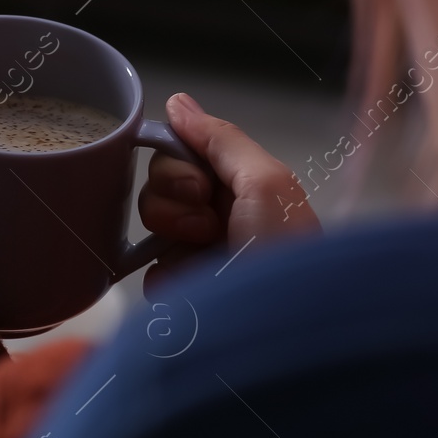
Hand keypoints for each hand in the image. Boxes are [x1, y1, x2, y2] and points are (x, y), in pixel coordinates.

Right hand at [138, 93, 318, 286]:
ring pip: (150, 226)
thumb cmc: (287, 257)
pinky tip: (196, 287)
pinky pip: (150, 271)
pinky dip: (168, 277)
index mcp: (243, 186)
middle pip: (160, 185)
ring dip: (172, 236)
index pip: (185, 153)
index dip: (180, 164)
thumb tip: (177, 102)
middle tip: (208, 223)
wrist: (286, 336)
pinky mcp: (183, 295)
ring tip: (206, 257)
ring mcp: (199, 257)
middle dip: (175, 199)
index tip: (199, 184)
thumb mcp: (265, 183)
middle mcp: (221, 217)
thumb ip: (220, 139)